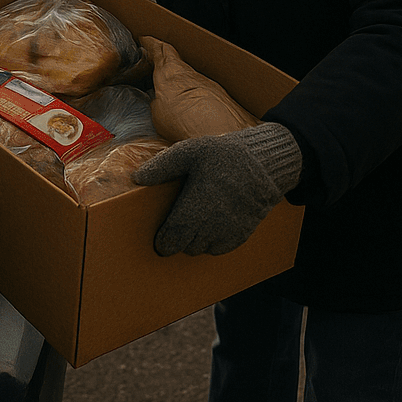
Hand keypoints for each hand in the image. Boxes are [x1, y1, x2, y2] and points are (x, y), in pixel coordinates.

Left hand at [131, 123, 302, 255]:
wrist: (264, 164)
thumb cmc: (223, 156)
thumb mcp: (190, 151)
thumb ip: (162, 166)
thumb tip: (137, 178)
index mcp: (196, 207)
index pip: (172, 240)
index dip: (163, 242)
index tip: (160, 235)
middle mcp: (212, 226)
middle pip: (185, 247)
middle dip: (178, 239)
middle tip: (177, 222)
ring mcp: (228, 233)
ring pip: (202, 250)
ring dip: (195, 240)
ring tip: (195, 219)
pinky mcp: (241, 235)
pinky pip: (219, 249)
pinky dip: (211, 241)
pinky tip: (211, 222)